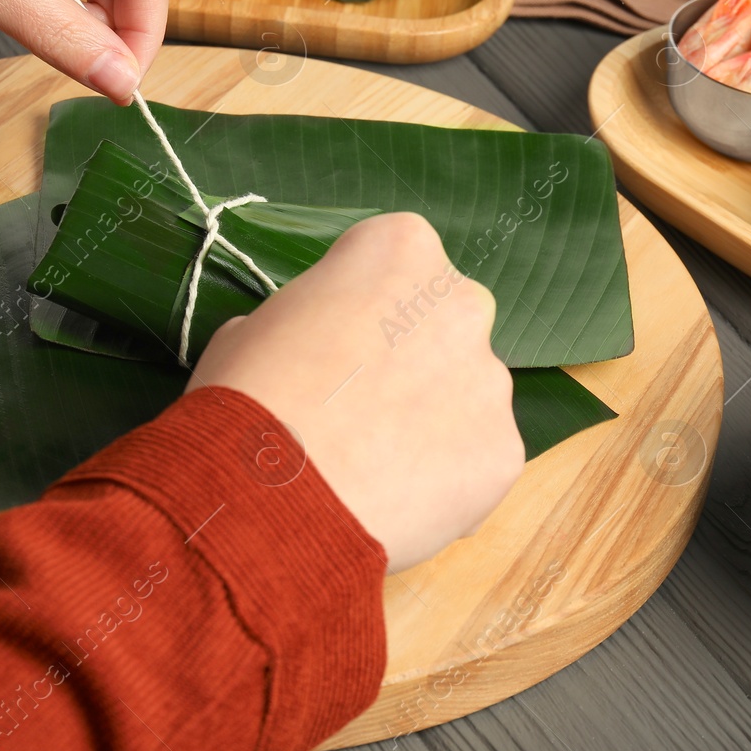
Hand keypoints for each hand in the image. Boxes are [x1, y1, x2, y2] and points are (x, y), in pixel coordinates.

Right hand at [188, 213, 523, 571]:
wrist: (267, 501)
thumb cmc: (246, 402)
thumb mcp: (250, 330)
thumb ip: (308, 322)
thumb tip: (313, 347)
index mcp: (401, 249)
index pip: (394, 262)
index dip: (361, 307)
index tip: (335, 343)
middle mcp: (462, 303)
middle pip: (444, 325)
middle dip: (411, 359)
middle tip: (359, 406)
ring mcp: (491, 380)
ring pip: (466, 395)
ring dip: (431, 421)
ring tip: (370, 465)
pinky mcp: (504, 451)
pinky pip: (476, 459)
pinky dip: (445, 479)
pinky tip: (393, 499)